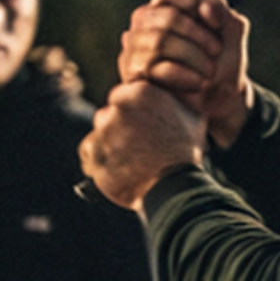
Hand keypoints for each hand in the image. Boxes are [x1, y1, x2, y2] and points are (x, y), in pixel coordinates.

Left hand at [80, 81, 205, 210]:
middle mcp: (119, 108)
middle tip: (135, 145)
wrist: (176, 187)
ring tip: (129, 160)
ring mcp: (104, 132)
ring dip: (108, 144)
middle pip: (107, 114)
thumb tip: (167, 97)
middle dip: (116, 128)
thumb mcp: (191, 117)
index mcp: (141, 93)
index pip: (122, 95)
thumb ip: (171, 101)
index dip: (130, 112)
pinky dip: (99, 160)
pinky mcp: (94, 155)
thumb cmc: (186, 152)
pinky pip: (89, 153)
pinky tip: (116, 168)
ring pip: (98, 134)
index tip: (138, 126)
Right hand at [117, 0, 252, 148]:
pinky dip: (184, 75)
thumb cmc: (222, 63)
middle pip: (166, 17)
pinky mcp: (134, 73)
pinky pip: (155, 68)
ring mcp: (135, 48)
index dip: (192, 3)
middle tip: (217, 51)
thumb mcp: (231, 32)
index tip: (214, 23)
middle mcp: (146, 25)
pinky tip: (198, 82)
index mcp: (167, 9)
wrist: (221, 101)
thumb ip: (221, 11)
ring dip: (194, 57)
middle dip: (198, 35)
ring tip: (209, 71)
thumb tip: (203, 7)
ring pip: (160, 42)